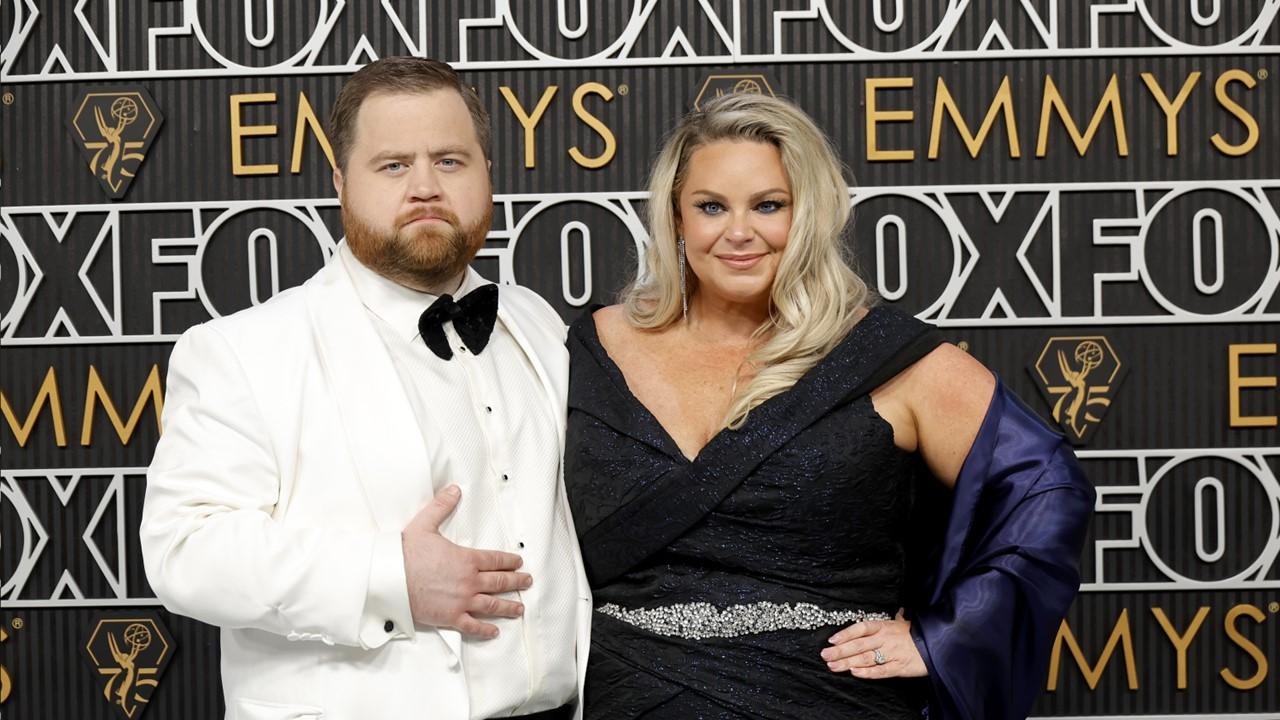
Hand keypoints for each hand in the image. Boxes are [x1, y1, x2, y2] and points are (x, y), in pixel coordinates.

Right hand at [401, 485, 531, 638]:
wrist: (390, 578)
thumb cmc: (406, 552)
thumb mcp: (425, 524)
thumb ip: (442, 506)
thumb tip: (454, 489)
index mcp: (466, 559)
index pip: (495, 559)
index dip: (509, 561)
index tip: (518, 562)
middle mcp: (469, 581)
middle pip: (499, 582)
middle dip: (516, 581)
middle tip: (527, 581)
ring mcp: (461, 600)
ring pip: (492, 605)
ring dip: (508, 606)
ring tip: (519, 608)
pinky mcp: (450, 617)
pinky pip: (472, 625)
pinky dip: (485, 629)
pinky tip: (494, 631)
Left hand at [821, 609, 927, 678]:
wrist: (939, 645)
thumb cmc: (918, 634)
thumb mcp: (903, 622)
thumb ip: (893, 619)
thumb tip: (896, 610)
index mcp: (885, 626)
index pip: (861, 627)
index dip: (846, 633)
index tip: (832, 640)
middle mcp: (886, 639)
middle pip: (859, 645)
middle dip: (840, 651)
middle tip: (825, 656)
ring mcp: (892, 653)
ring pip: (866, 658)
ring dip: (847, 662)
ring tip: (833, 666)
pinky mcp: (899, 667)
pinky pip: (881, 670)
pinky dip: (867, 672)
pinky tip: (855, 672)